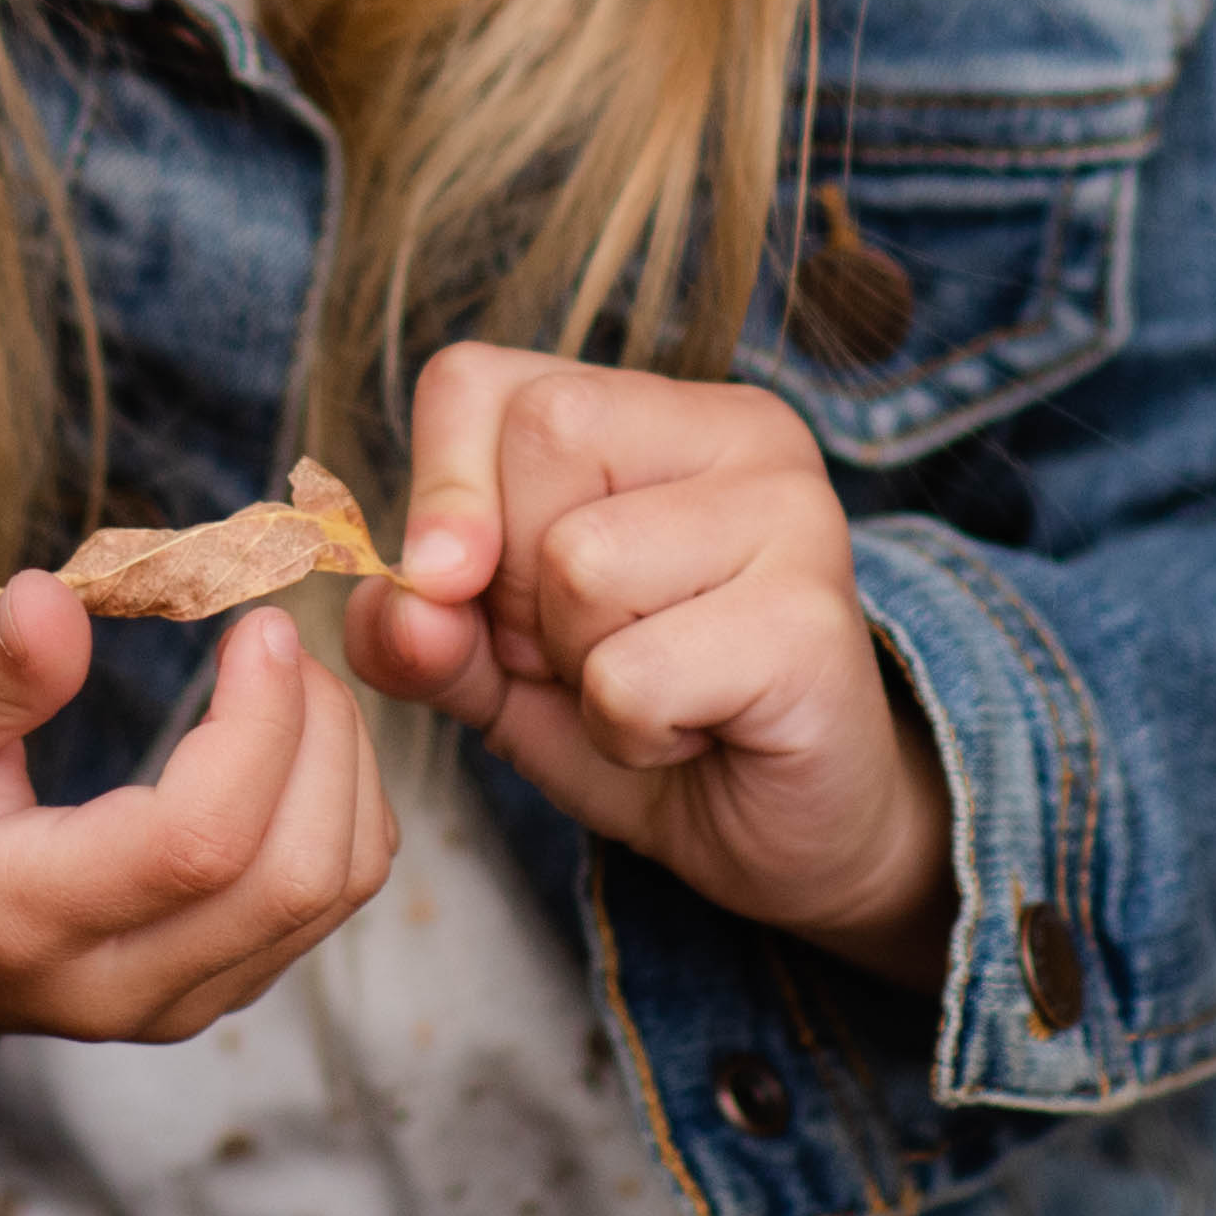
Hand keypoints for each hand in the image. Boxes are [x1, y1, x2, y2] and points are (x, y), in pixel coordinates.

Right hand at [0, 576, 396, 1065]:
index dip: (258, 725)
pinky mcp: (205, 991)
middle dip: (322, 734)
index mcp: (25, 919)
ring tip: (285, 678)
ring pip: (327, 895)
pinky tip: (285, 738)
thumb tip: (59, 598)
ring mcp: (168, 1005)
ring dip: (343, 768)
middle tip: (276, 636)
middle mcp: (115, 988)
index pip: (197, 843)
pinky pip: (319, 905)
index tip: (256, 626)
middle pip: (294, 880)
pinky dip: (336, 809)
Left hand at [347, 345, 957, 993]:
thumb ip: (420, 624)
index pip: (476, 380)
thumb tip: (404, 601)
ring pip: (580, 561)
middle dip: (516, 586)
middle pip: (537, 439)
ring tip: (655, 691)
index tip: (470, 589)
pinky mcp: (811, 621)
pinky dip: (631, 733)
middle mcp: (742, 429)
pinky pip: (632, 675)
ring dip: (580, 671)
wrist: (792, 835)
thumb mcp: (495, 667)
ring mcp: (795, 513)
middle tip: (588, 652)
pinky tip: (697, 732)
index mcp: (658, 408)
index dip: (440, 495)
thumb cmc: (647, 717)